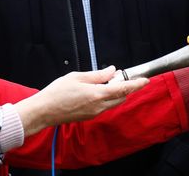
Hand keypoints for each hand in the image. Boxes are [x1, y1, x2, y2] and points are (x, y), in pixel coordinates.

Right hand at [14, 66, 148, 136]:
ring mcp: (94, 113)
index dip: (137, 84)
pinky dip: (106, 98)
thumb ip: (97, 75)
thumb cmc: (57, 93)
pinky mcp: (89, 116)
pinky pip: (104, 107)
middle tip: (117, 76)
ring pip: (113, 103)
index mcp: (98, 95)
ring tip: (103, 82)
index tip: (146, 80)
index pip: (124, 89)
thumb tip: (112, 71)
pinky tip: (95, 91)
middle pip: (121, 97)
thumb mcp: (77, 77)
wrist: (42, 112)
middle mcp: (99, 106)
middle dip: (124, 87)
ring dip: (115, 93)